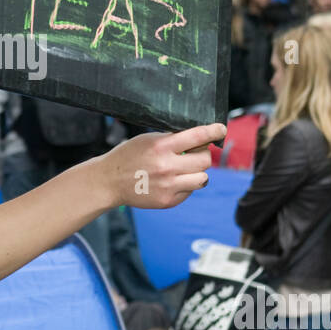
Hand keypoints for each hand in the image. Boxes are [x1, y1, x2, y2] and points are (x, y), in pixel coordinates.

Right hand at [95, 123, 224, 210]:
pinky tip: (171, 181)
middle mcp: (167, 167)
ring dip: (197, 172)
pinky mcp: (168, 201)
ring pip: (203, 178)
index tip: (221, 129)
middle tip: (192, 153)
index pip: (197, 137)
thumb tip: (198, 139)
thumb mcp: (148, 140)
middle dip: (202, 154)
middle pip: (204, 159)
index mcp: (161, 147)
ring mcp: (168, 186)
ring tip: (185, 169)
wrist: (110, 181)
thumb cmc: (129, 156)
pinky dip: (186, 185)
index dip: (213, 131)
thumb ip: (171, 139)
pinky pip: (190, 191)